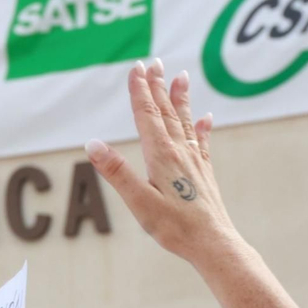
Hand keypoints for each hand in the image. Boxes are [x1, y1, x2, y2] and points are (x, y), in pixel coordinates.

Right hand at [85, 60, 241, 266]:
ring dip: (180, 98)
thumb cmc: (174, 227)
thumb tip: (92, 143)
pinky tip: (206, 118)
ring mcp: (195, 162)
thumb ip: (116, 171)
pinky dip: (202, 127)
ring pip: (185, 122)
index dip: (139, 90)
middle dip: (157, 86)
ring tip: (181, 76)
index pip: (146, 115)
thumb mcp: (138, 202)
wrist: (214, 245)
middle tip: (153, 62)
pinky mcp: (204, 174)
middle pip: (166, 112)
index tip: (135, 67)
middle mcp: (180, 152)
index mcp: (161, 155)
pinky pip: (202, 143)